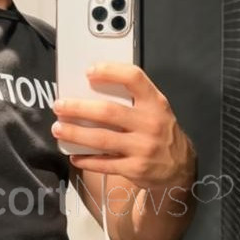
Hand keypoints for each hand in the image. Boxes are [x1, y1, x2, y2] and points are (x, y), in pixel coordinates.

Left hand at [52, 63, 193, 189]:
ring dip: (75, 134)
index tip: (89, 71)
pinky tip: (74, 155)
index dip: (110, 72)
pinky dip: (86, 160)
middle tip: (60, 106)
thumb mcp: (157, 110)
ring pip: (101, 139)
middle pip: (108, 112)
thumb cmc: (161, 132)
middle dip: (79, 108)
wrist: (181, 167)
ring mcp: (142, 148)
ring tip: (58, 129)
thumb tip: (93, 89)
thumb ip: (134, 99)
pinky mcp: (134, 168)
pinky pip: (104, 164)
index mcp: (155, 103)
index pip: (134, 79)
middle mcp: (150, 124)